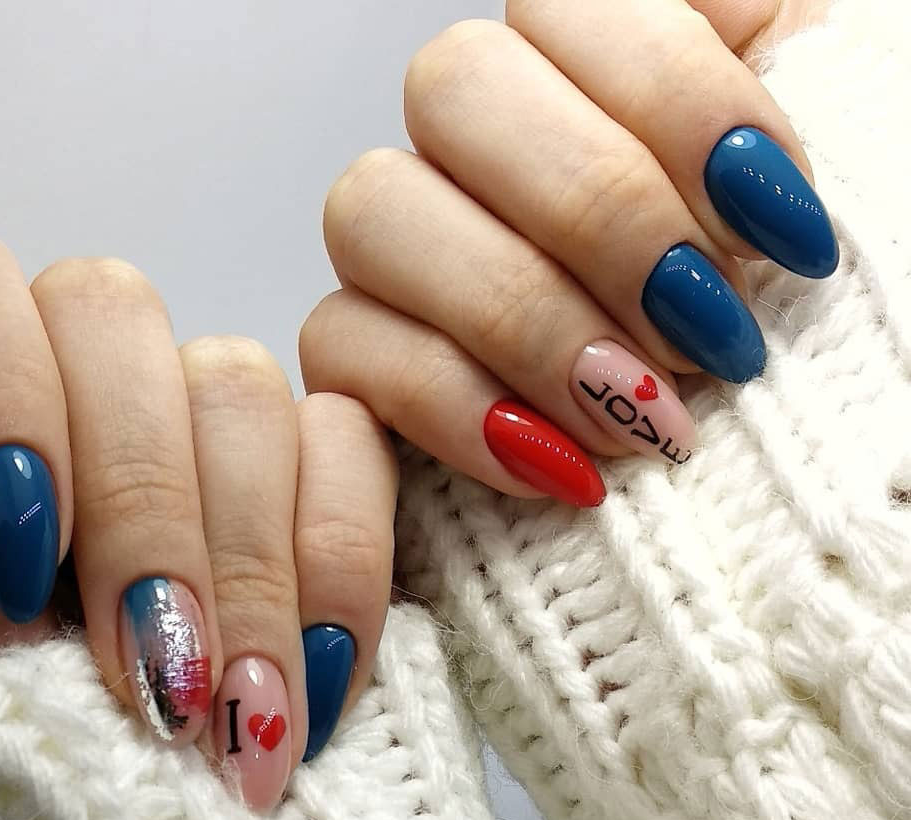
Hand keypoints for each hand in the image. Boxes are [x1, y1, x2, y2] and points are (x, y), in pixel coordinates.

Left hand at [0, 162, 396, 809]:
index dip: (3, 408)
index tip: (16, 574)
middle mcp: (60, 378)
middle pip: (123, 326)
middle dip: (142, 519)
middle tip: (153, 684)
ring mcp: (183, 428)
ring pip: (242, 391)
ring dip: (242, 568)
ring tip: (234, 720)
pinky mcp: (292, 487)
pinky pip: (350, 451)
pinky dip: (342, 563)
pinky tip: (313, 675)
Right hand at [301, 0, 836, 504]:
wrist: (724, 447)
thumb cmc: (755, 321)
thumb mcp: (788, 195)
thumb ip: (767, 96)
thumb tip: (742, 91)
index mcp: (576, 68)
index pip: (569, 6)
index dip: (677, 108)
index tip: (779, 234)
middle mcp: (464, 142)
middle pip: (453, 88)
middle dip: (599, 217)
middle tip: (705, 333)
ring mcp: (392, 247)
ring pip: (371, 211)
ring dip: (523, 322)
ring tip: (637, 418)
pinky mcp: (351, 354)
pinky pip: (339, 349)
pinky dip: (455, 411)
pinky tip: (557, 465)